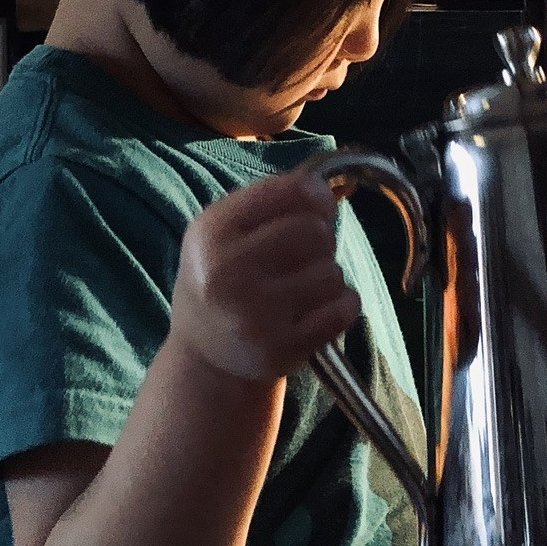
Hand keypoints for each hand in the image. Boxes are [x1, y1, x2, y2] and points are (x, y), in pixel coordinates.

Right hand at [171, 171, 360, 382]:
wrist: (203, 357)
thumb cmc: (224, 281)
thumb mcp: (225, 233)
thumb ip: (273, 201)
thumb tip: (338, 188)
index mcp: (212, 232)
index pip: (293, 191)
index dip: (317, 195)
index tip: (320, 207)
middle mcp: (226, 273)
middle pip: (315, 232)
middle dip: (320, 240)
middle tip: (303, 257)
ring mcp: (253, 316)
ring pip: (332, 272)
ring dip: (327, 276)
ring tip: (301, 288)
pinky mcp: (280, 350)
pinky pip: (343, 309)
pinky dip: (342, 305)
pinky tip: (317, 310)